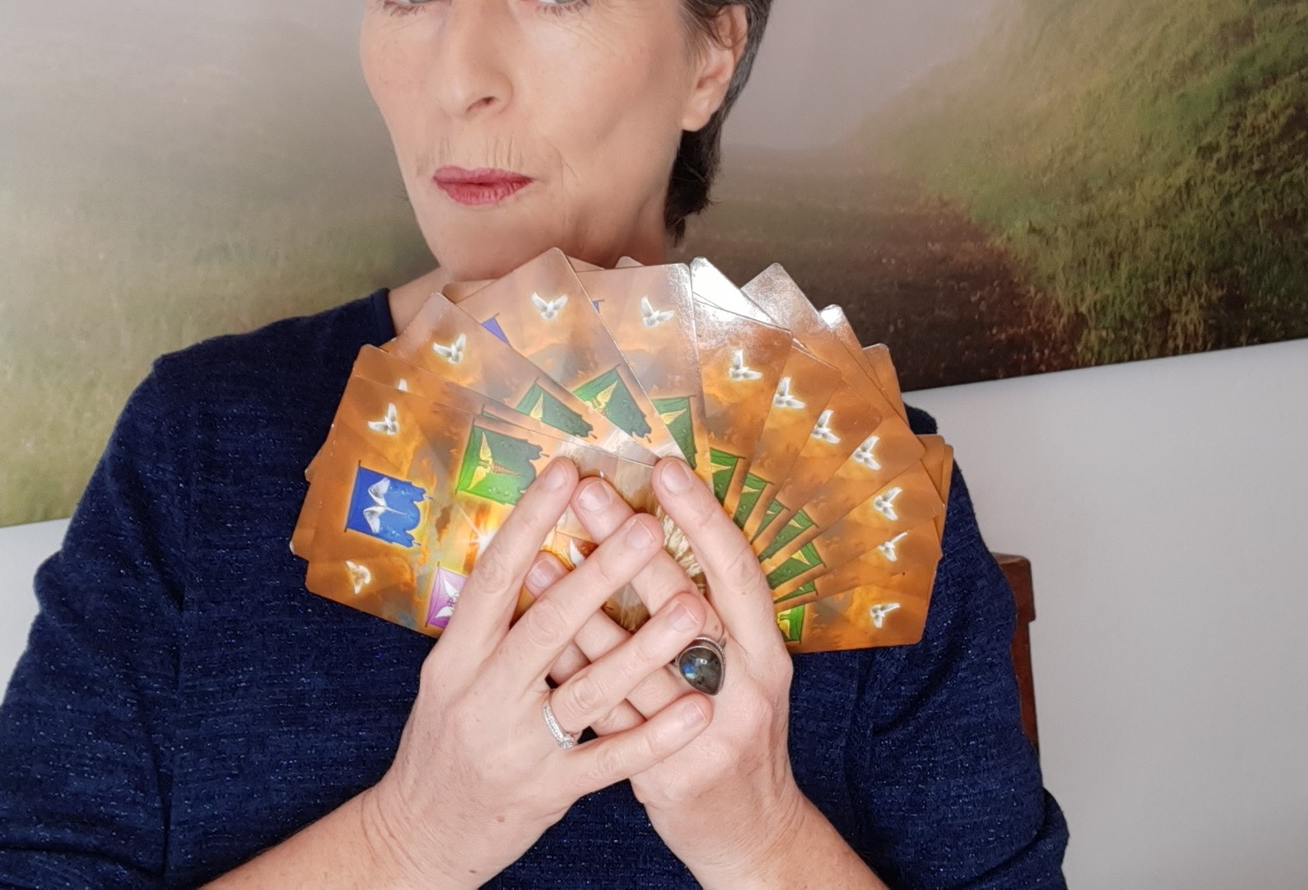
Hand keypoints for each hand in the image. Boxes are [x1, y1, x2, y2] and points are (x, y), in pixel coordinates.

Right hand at [360, 457, 714, 888]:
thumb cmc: (444, 741)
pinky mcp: (546, 791)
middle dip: (599, 573)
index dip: (529, 521)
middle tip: (646, 526)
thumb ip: (490, 624)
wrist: (417, 836)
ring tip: (691, 609)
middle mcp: (481, 695)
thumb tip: (536, 548)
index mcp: (455, 656)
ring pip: (587, 690)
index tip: (566, 470)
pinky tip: (698, 710)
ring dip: (643, 648)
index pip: (494, 576)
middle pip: (546, 625)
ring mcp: (515, 746)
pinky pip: (610, 760)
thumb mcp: (450, 676)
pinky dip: (655, 736)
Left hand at [531, 459, 850, 887]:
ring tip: (541, 555)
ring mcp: (707, 735)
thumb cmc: (737, 736)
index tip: (664, 468)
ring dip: (585, 607)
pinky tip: (539, 640)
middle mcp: (746, 688)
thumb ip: (716, 616)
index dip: (704, 517)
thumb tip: (657, 535)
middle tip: (590, 493)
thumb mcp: (749, 672)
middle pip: (684, 604)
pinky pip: (609, 719)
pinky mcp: (669, 776)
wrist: (751, 838)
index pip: (738, 571)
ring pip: (636, 665)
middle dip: (631, 547)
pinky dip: (574, 675)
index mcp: (768, 652)